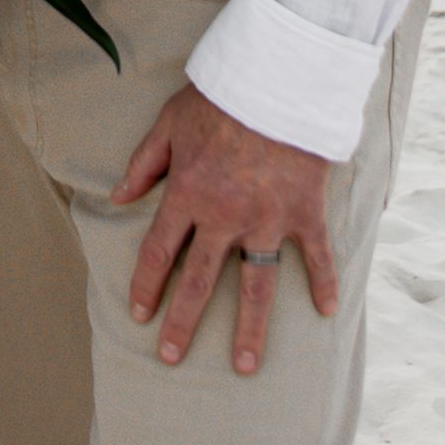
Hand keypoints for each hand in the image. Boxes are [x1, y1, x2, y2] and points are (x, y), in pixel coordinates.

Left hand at [113, 85, 337, 373]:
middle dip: (183, 322)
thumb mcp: (169, 123)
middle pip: (201, 281)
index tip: (139, 314)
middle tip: (171, 358)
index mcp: (188, 195)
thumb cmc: (219, 97)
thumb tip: (117, 197)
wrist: (277, 78)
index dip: (146, 286)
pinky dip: (325, 282)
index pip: (160, 253)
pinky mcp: (304, 211)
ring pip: (257, 285)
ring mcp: (268, 219)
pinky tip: (327, 312)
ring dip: (251, 329)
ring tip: (245, 366)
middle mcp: (225, 216)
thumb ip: (144, 164)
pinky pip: (316, 255)